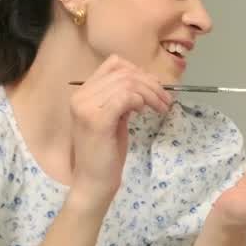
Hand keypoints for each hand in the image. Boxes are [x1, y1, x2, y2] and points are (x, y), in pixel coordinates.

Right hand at [68, 55, 171, 207]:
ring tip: (161, 107)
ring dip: (151, 93)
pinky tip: (144, 112)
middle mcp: (80, 97)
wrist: (94, 182)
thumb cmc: (105, 153)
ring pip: (127, 83)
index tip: (154, 86)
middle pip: (123, 72)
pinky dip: (140, 101)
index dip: (138, 71)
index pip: (113, 64)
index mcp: (82, 93)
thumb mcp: (114, 119)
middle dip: (150, 83)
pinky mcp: (97, 120)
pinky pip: (125, 98)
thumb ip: (121, 99)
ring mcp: (86, 107)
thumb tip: (144, 82)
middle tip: (165, 99)